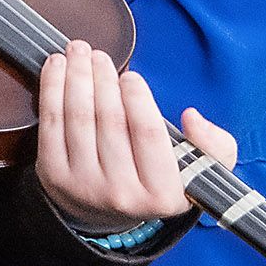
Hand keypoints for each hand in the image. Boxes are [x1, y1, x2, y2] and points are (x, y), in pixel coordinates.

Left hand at [34, 42, 230, 230]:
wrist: (106, 213)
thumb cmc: (157, 181)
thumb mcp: (200, 171)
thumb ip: (215, 145)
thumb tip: (192, 118)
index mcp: (163, 194)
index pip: (149, 134)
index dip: (138, 98)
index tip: (131, 76)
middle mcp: (122, 194)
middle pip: (109, 120)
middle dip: (102, 78)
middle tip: (98, 54)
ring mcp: (85, 186)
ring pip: (78, 117)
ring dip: (76, 76)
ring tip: (78, 51)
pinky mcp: (53, 176)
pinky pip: (51, 123)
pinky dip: (52, 88)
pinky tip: (56, 66)